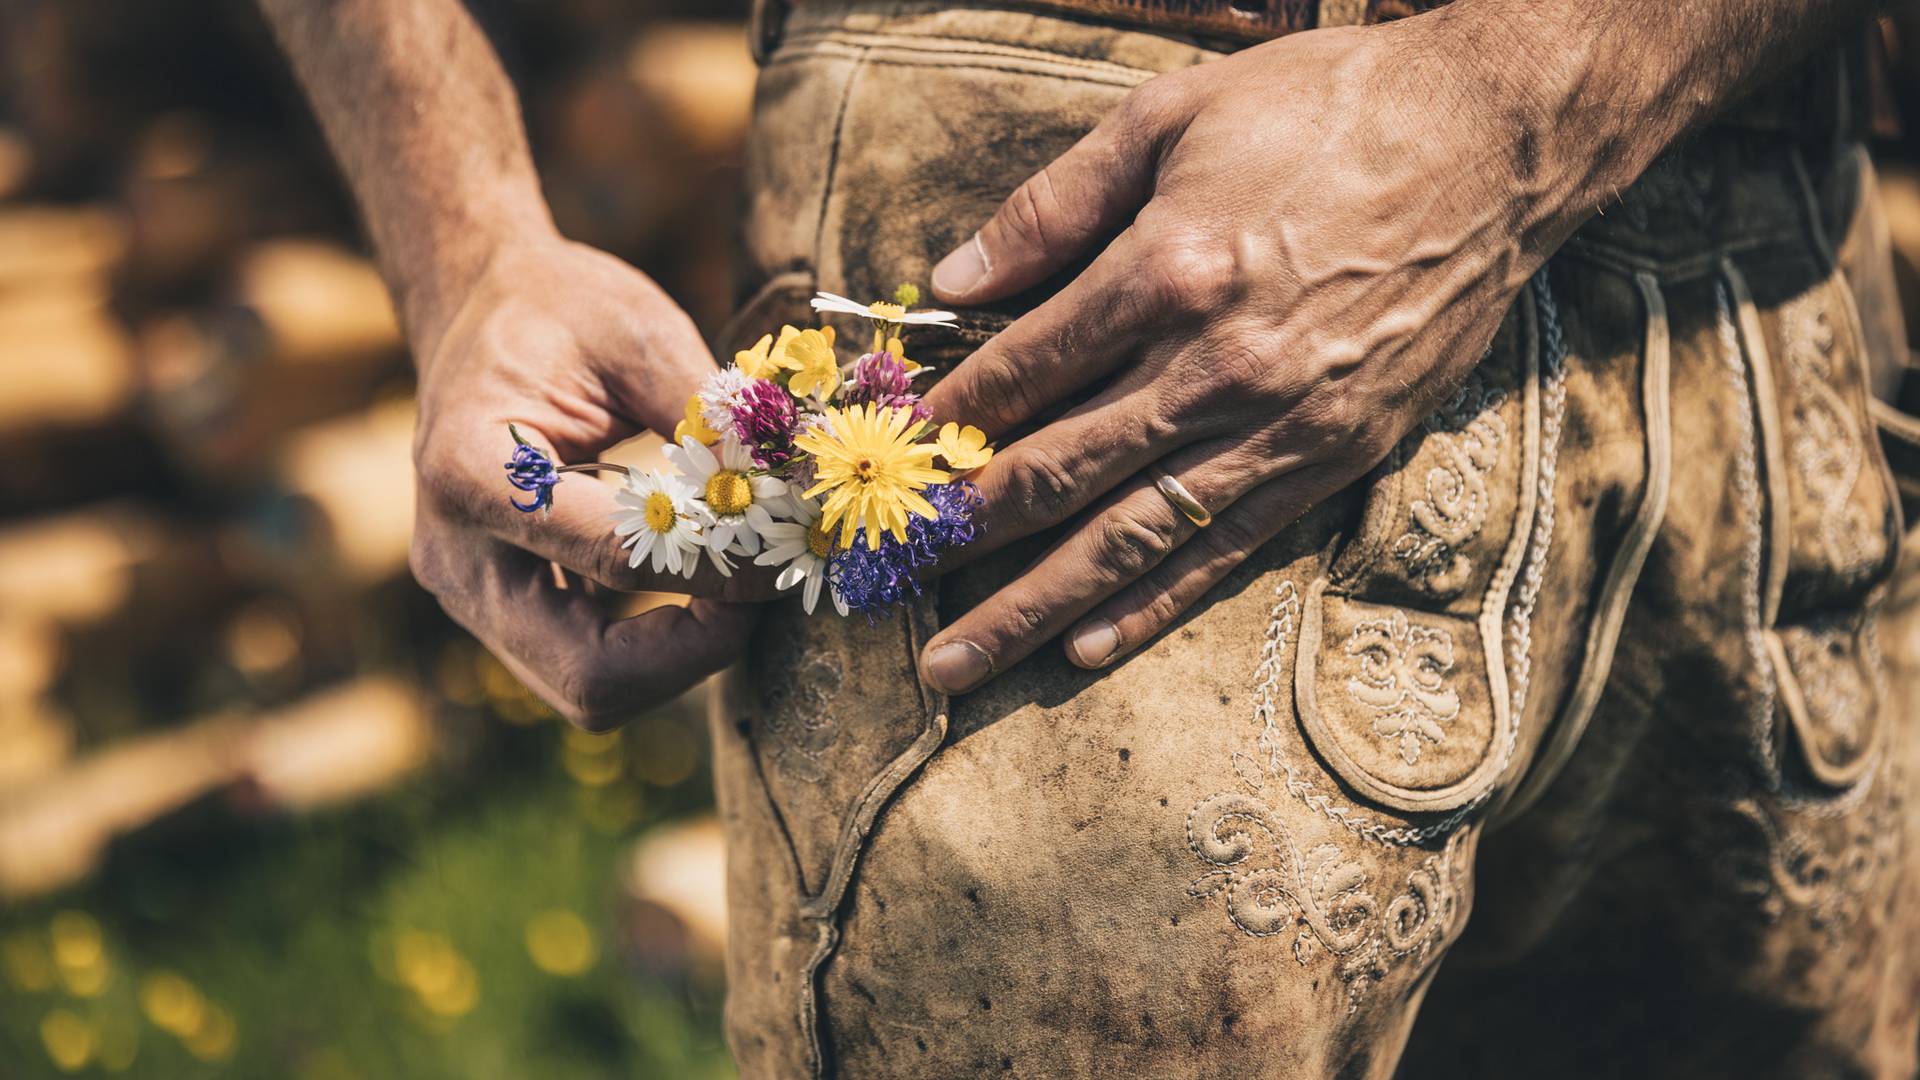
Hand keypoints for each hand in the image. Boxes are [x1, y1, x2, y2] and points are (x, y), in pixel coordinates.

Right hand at [407, 238, 769, 728]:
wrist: (481, 307)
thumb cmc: (558, 308)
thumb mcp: (637, 332)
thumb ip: (709, 413)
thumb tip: (792, 488)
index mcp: (472, 473)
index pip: (616, 558)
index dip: (721, 565)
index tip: (792, 541)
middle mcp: (456, 554)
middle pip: (588, 675)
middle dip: (696, 651)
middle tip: (765, 590)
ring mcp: (470, 594)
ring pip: (587, 690)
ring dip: (680, 658)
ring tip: (740, 586)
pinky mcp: (500, 609)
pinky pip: (584, 666)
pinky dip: (655, 645)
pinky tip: (703, 586)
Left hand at [915, 20, 1560, 693]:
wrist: (1496, 139)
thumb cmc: (1325, 109)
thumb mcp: (1171, 114)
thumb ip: (1052, 205)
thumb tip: (949, 281)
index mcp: (1166, 271)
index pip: (1021, 370)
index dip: (944, 421)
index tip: (886, 463)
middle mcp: (1217, 365)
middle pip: (1058, 472)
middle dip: (961, 535)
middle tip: (887, 585)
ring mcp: (1281, 423)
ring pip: (1131, 536)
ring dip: (1034, 606)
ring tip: (959, 665)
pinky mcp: (1338, 456)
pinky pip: (1228, 549)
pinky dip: (1154, 604)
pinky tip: (1086, 646)